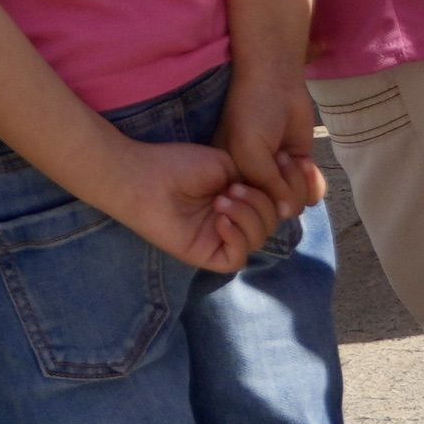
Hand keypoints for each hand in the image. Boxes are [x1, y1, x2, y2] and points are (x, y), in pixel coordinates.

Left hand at [87, 134, 271, 274]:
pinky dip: (237, 239)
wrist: (145, 177)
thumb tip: (271, 200)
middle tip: (234, 189)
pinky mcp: (206, 255)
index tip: (274, 172)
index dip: (278, 191)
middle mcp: (231, 219)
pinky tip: (221, 220)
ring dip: (247, 218)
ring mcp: (219, 238)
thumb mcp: (226, 166)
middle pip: (269, 224)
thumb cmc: (178, 165)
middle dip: (260, 205)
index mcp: (237, 197)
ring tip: (222, 200)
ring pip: (256, 241)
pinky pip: (236, 258)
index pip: (272, 205)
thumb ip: (251, 184)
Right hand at [217, 66, 327, 226]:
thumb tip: (288, 213)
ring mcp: (280, 178)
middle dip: (282, 188)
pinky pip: (312, 194)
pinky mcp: (300, 170)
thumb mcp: (249, 153)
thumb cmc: (251, 114)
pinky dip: (313, 181)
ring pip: (297, 205)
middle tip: (277, 157)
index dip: (257, 205)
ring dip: (297, 181)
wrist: (276, 82)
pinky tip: (306, 161)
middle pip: (276, 213)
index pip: (247, 215)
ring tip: (288, 154)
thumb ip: (267, 186)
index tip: (256, 179)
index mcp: (233, 182)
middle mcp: (256, 184)